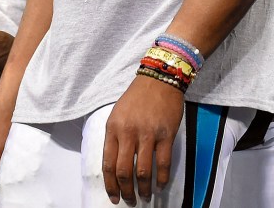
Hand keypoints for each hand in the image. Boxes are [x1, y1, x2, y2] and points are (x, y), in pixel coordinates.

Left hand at [102, 75, 183, 205]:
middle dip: (126, 191)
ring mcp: (148, 134)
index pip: (108, 164)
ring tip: (145, 196)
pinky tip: (160, 185)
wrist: (159, 79)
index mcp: (113, 128)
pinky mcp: (166, 135)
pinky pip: (163, 163)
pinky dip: (162, 178)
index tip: (113, 197)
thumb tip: (115, 165)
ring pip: (142, 171)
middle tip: (130, 201)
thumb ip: (115, 137)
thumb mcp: (117, 114)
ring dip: (143, 189)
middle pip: (123, 171)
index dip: (110, 185)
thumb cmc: (136, 98)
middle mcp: (128, 133)